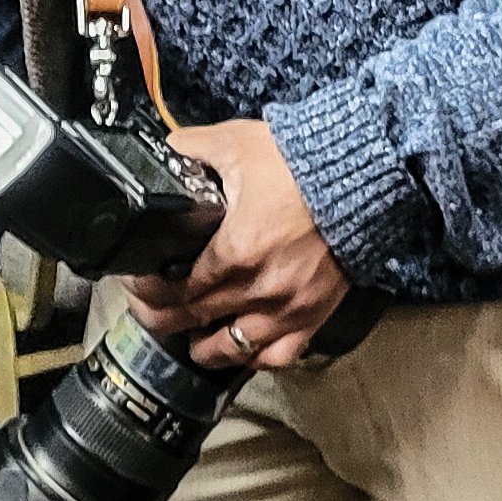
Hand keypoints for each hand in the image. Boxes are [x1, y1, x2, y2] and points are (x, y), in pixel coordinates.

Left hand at [125, 118, 348, 371]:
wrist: (365, 175)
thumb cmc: (301, 162)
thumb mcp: (237, 143)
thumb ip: (193, 149)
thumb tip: (166, 147)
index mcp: (235, 251)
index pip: (175, 287)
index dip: (148, 289)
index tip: (137, 282)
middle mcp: (258, 288)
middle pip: (194, 319)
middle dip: (162, 316)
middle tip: (149, 308)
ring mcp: (287, 308)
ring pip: (231, 349)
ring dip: (203, 347)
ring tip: (190, 339)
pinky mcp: (313, 314)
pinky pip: (278, 355)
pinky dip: (254, 357)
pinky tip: (240, 348)